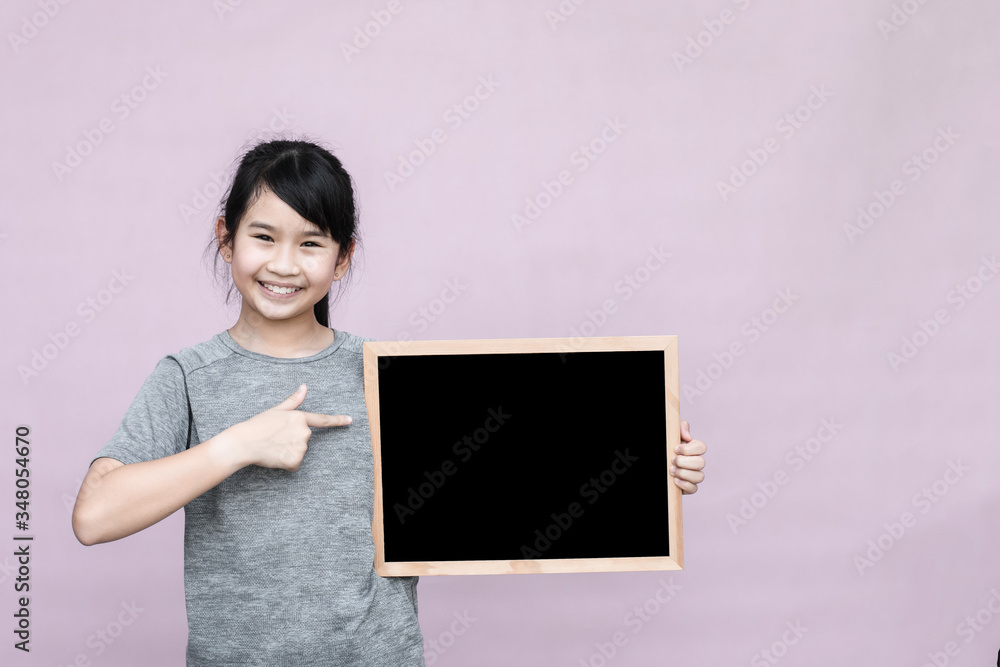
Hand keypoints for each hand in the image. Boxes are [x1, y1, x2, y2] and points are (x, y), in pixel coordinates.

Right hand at [228, 384, 352, 471]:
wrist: (244, 442)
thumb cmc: (258, 425)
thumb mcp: (276, 410)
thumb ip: (294, 400)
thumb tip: (304, 387)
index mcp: (300, 418)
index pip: (322, 419)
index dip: (338, 420)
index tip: (350, 420)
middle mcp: (304, 432)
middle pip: (304, 440)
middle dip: (292, 441)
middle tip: (276, 439)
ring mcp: (301, 446)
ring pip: (299, 453)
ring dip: (289, 453)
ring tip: (273, 447)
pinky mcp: (295, 460)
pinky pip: (294, 465)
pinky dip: (286, 464)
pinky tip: (275, 457)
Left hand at [670, 420, 706, 494]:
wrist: (659, 459)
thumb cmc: (666, 445)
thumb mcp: (670, 433)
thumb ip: (680, 427)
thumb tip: (688, 437)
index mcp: (692, 448)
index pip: (701, 447)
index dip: (690, 449)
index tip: (675, 449)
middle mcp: (695, 462)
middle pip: (701, 463)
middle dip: (684, 462)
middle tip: (672, 460)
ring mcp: (693, 475)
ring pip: (699, 476)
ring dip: (684, 473)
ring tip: (671, 470)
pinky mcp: (689, 486)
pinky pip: (694, 488)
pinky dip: (685, 485)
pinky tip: (674, 480)